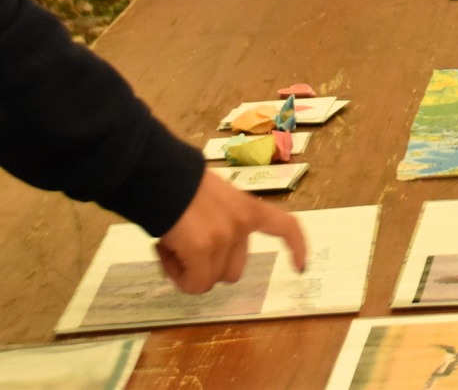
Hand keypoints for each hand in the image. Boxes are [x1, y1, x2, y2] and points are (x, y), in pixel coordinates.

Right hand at [155, 169, 307, 294]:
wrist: (156, 172)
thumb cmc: (176, 184)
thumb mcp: (211, 201)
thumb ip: (220, 224)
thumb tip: (206, 255)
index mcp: (247, 207)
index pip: (285, 226)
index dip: (296, 248)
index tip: (301, 267)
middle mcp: (242, 222)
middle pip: (233, 271)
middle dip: (207, 268)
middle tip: (183, 248)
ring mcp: (225, 236)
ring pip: (210, 280)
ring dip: (189, 271)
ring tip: (172, 244)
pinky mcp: (203, 249)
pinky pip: (195, 284)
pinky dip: (179, 278)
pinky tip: (165, 252)